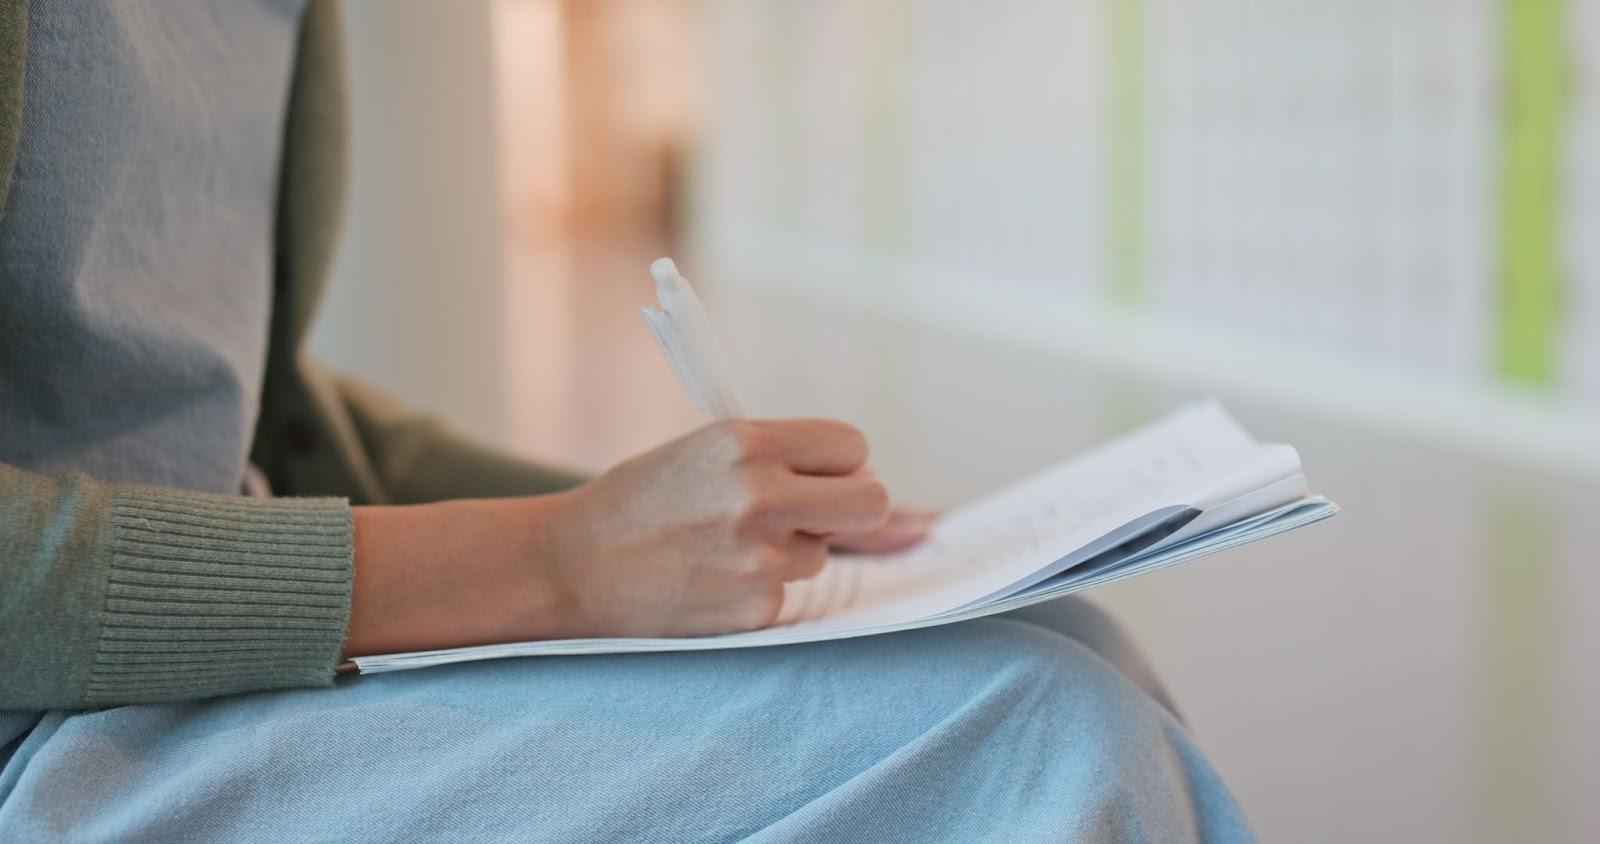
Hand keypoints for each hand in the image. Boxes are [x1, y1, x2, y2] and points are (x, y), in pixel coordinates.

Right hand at [343, 419, 923, 656]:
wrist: (572, 565)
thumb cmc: (643, 500)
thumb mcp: (708, 450)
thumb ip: (785, 459)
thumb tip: (877, 489)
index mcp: (748, 443)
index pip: (852, 447)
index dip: (840, 463)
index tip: (820, 474)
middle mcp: (760, 496)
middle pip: (870, 502)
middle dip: (852, 508)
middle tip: (814, 513)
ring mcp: (759, 558)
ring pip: (823, 553)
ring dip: (791, 549)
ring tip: (725, 545)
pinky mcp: (754, 609)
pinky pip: (788, 594)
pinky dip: (761, 589)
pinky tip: (712, 578)